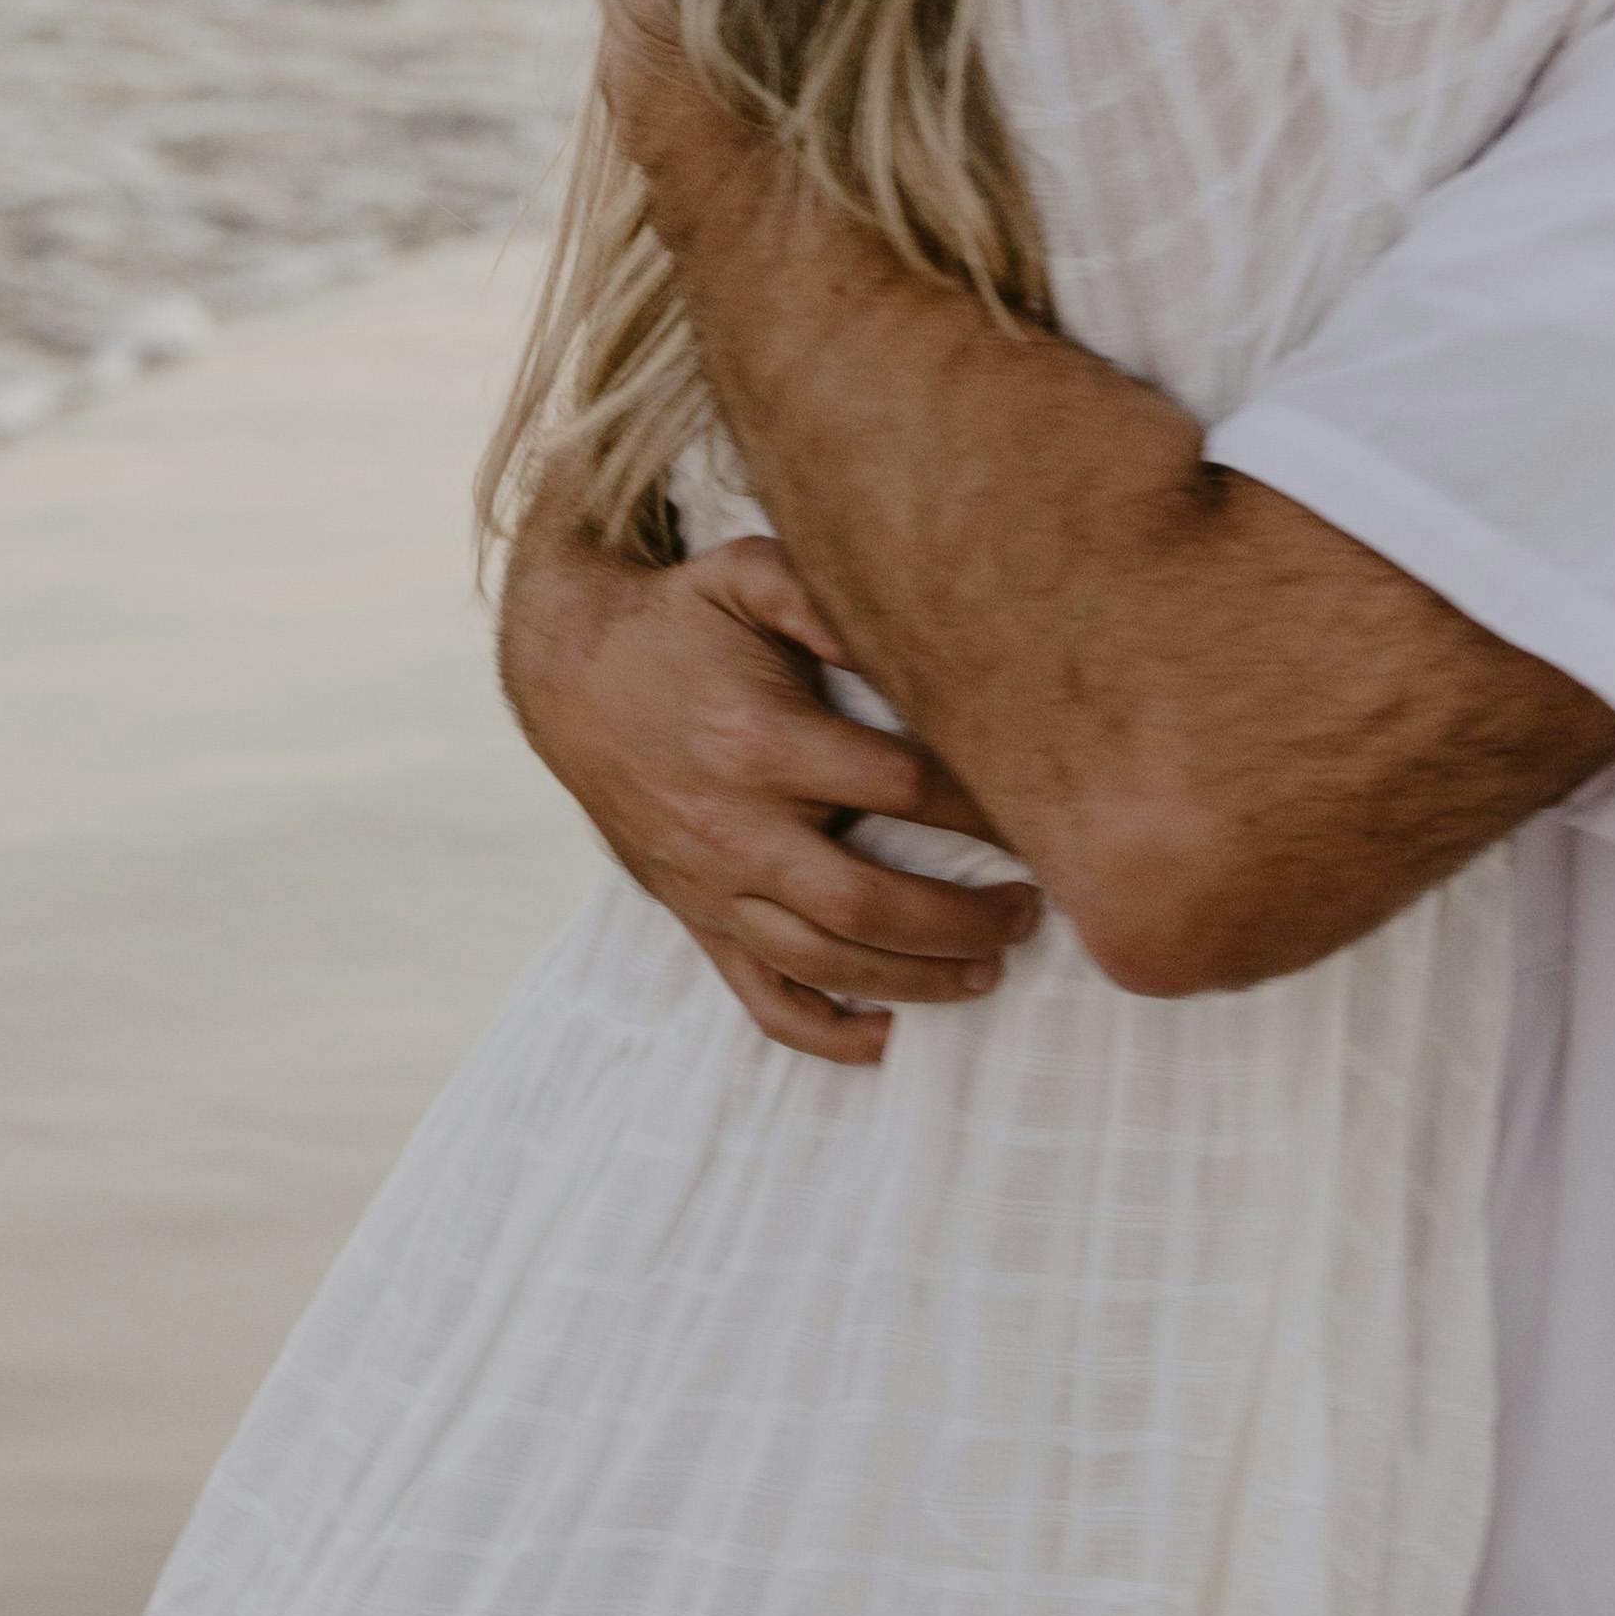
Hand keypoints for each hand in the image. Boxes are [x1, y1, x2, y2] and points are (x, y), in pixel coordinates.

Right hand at [496, 513, 1044, 1072]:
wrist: (571, 678)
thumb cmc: (682, 623)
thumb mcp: (746, 577)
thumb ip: (824, 598)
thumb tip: (912, 633)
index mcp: (760, 743)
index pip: (902, 789)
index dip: (985, 807)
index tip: (1043, 811)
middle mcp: (733, 829)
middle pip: (868, 904)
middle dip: (964, 920)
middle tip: (1032, 910)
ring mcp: (712, 887)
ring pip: (824, 964)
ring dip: (916, 981)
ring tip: (990, 970)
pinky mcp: (697, 919)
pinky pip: (759, 998)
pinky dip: (824, 1034)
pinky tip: (886, 1038)